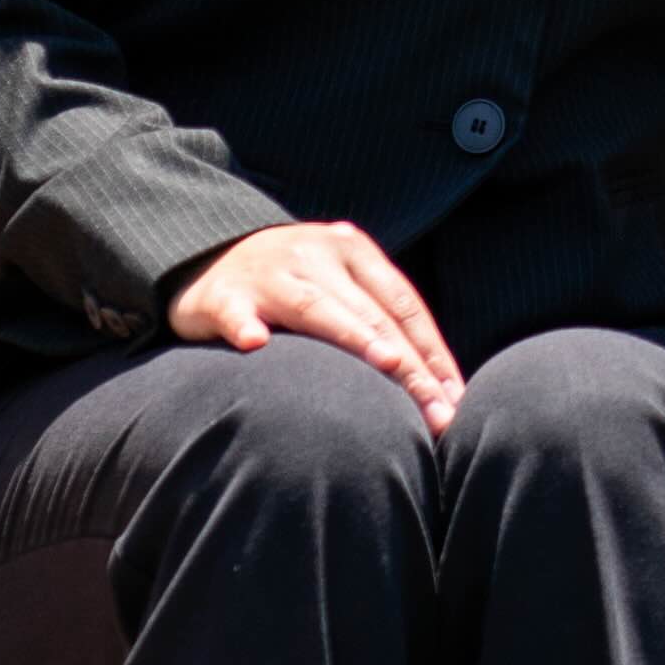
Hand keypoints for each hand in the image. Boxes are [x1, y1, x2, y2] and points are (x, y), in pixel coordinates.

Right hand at [166, 220, 466, 430]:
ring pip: (317, 307)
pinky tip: (256, 344)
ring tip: (385, 364)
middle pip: (372, 314)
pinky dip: (245, 326)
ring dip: (353, 336)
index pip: (403, 305)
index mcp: (353, 252)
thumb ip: (380, 325)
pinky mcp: (224, 294)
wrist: (210, 257)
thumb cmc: (292, 288)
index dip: (432, 353)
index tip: (455, 401)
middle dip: (410, 367)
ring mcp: (270, 271)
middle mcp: (316, 255)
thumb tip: (438, 392)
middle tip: (436, 413)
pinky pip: (236, 311)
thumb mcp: (339, 289)